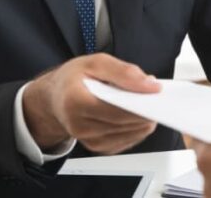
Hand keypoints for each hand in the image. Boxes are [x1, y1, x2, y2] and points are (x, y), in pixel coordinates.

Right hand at [23, 53, 160, 153]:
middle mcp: (79, 125)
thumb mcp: (96, 62)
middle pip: (125, 123)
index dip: (140, 102)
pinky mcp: (97, 147)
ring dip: (143, 120)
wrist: (54, 99)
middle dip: (145, 110)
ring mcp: (88, 140)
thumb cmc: (73, 79)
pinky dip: (135, 128)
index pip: (116, 109)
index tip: (156, 93)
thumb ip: (124, 71)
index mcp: (75, 101)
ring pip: (129, 134)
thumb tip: (150, 85)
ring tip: (146, 103)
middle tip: (156, 97)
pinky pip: (126, 141)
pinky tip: (136, 116)